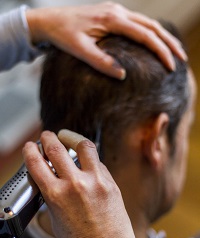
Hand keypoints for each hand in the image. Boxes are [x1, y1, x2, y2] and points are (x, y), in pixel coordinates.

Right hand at [22, 130, 145, 237]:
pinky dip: (89, 158)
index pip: (37, 163)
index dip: (31, 151)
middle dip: (48, 138)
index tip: (30, 146)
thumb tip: (50, 175)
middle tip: (47, 135)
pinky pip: (98, 162)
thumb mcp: (55, 217)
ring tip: (67, 137)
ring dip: (71, 137)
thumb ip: (52, 193)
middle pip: (56, 148)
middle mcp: (75, 184)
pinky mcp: (110, 182)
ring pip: (83, 145)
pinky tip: (85, 161)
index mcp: (55, 195)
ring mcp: (95, 181)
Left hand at [26, 2, 186, 79]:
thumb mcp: (80, 50)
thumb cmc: (62, 35)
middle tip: (182, 59)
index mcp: (113, 19)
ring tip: (174, 51)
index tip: (171, 67)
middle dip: (169, 43)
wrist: (48, 21)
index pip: (145, 35)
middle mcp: (118, 11)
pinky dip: (150, 33)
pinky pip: (137, 23)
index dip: (161, 51)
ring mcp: (116, 11)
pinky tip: (153, 43)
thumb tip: (122, 75)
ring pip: (147, 23)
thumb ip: (101, 62)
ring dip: (162, 37)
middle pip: (152, 26)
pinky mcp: (112, 15)